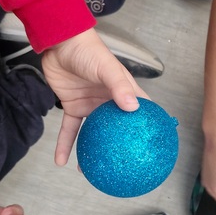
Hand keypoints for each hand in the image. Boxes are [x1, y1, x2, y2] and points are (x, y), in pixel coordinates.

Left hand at [41, 29, 145, 165]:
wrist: (60, 43)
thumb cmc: (88, 51)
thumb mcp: (106, 68)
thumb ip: (119, 87)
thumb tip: (133, 108)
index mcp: (123, 91)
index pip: (142, 110)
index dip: (150, 126)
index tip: (156, 144)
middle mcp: (109, 101)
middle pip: (119, 127)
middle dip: (122, 146)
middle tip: (126, 165)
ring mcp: (91, 105)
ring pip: (95, 134)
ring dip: (94, 151)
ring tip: (94, 172)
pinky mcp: (73, 107)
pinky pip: (70, 130)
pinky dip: (65, 145)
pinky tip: (61, 161)